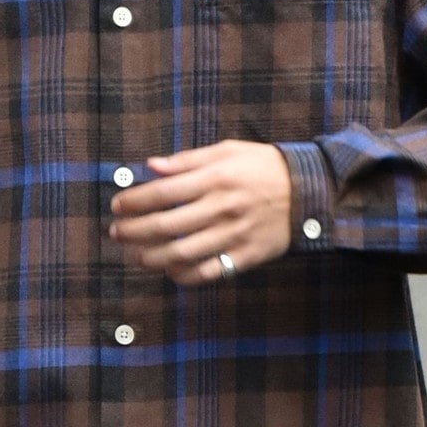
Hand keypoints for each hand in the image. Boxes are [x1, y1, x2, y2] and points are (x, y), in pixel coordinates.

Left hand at [108, 140, 291, 287]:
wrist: (310, 191)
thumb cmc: (263, 166)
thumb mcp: (227, 150)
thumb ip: (187, 160)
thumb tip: (151, 166)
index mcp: (216, 178)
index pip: (164, 193)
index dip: (135, 201)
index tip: (117, 205)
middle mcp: (222, 208)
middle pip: (167, 226)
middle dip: (135, 232)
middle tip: (117, 233)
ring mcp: (234, 235)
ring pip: (184, 253)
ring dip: (153, 257)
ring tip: (137, 255)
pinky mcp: (246, 256)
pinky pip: (209, 272)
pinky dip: (185, 276)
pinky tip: (170, 271)